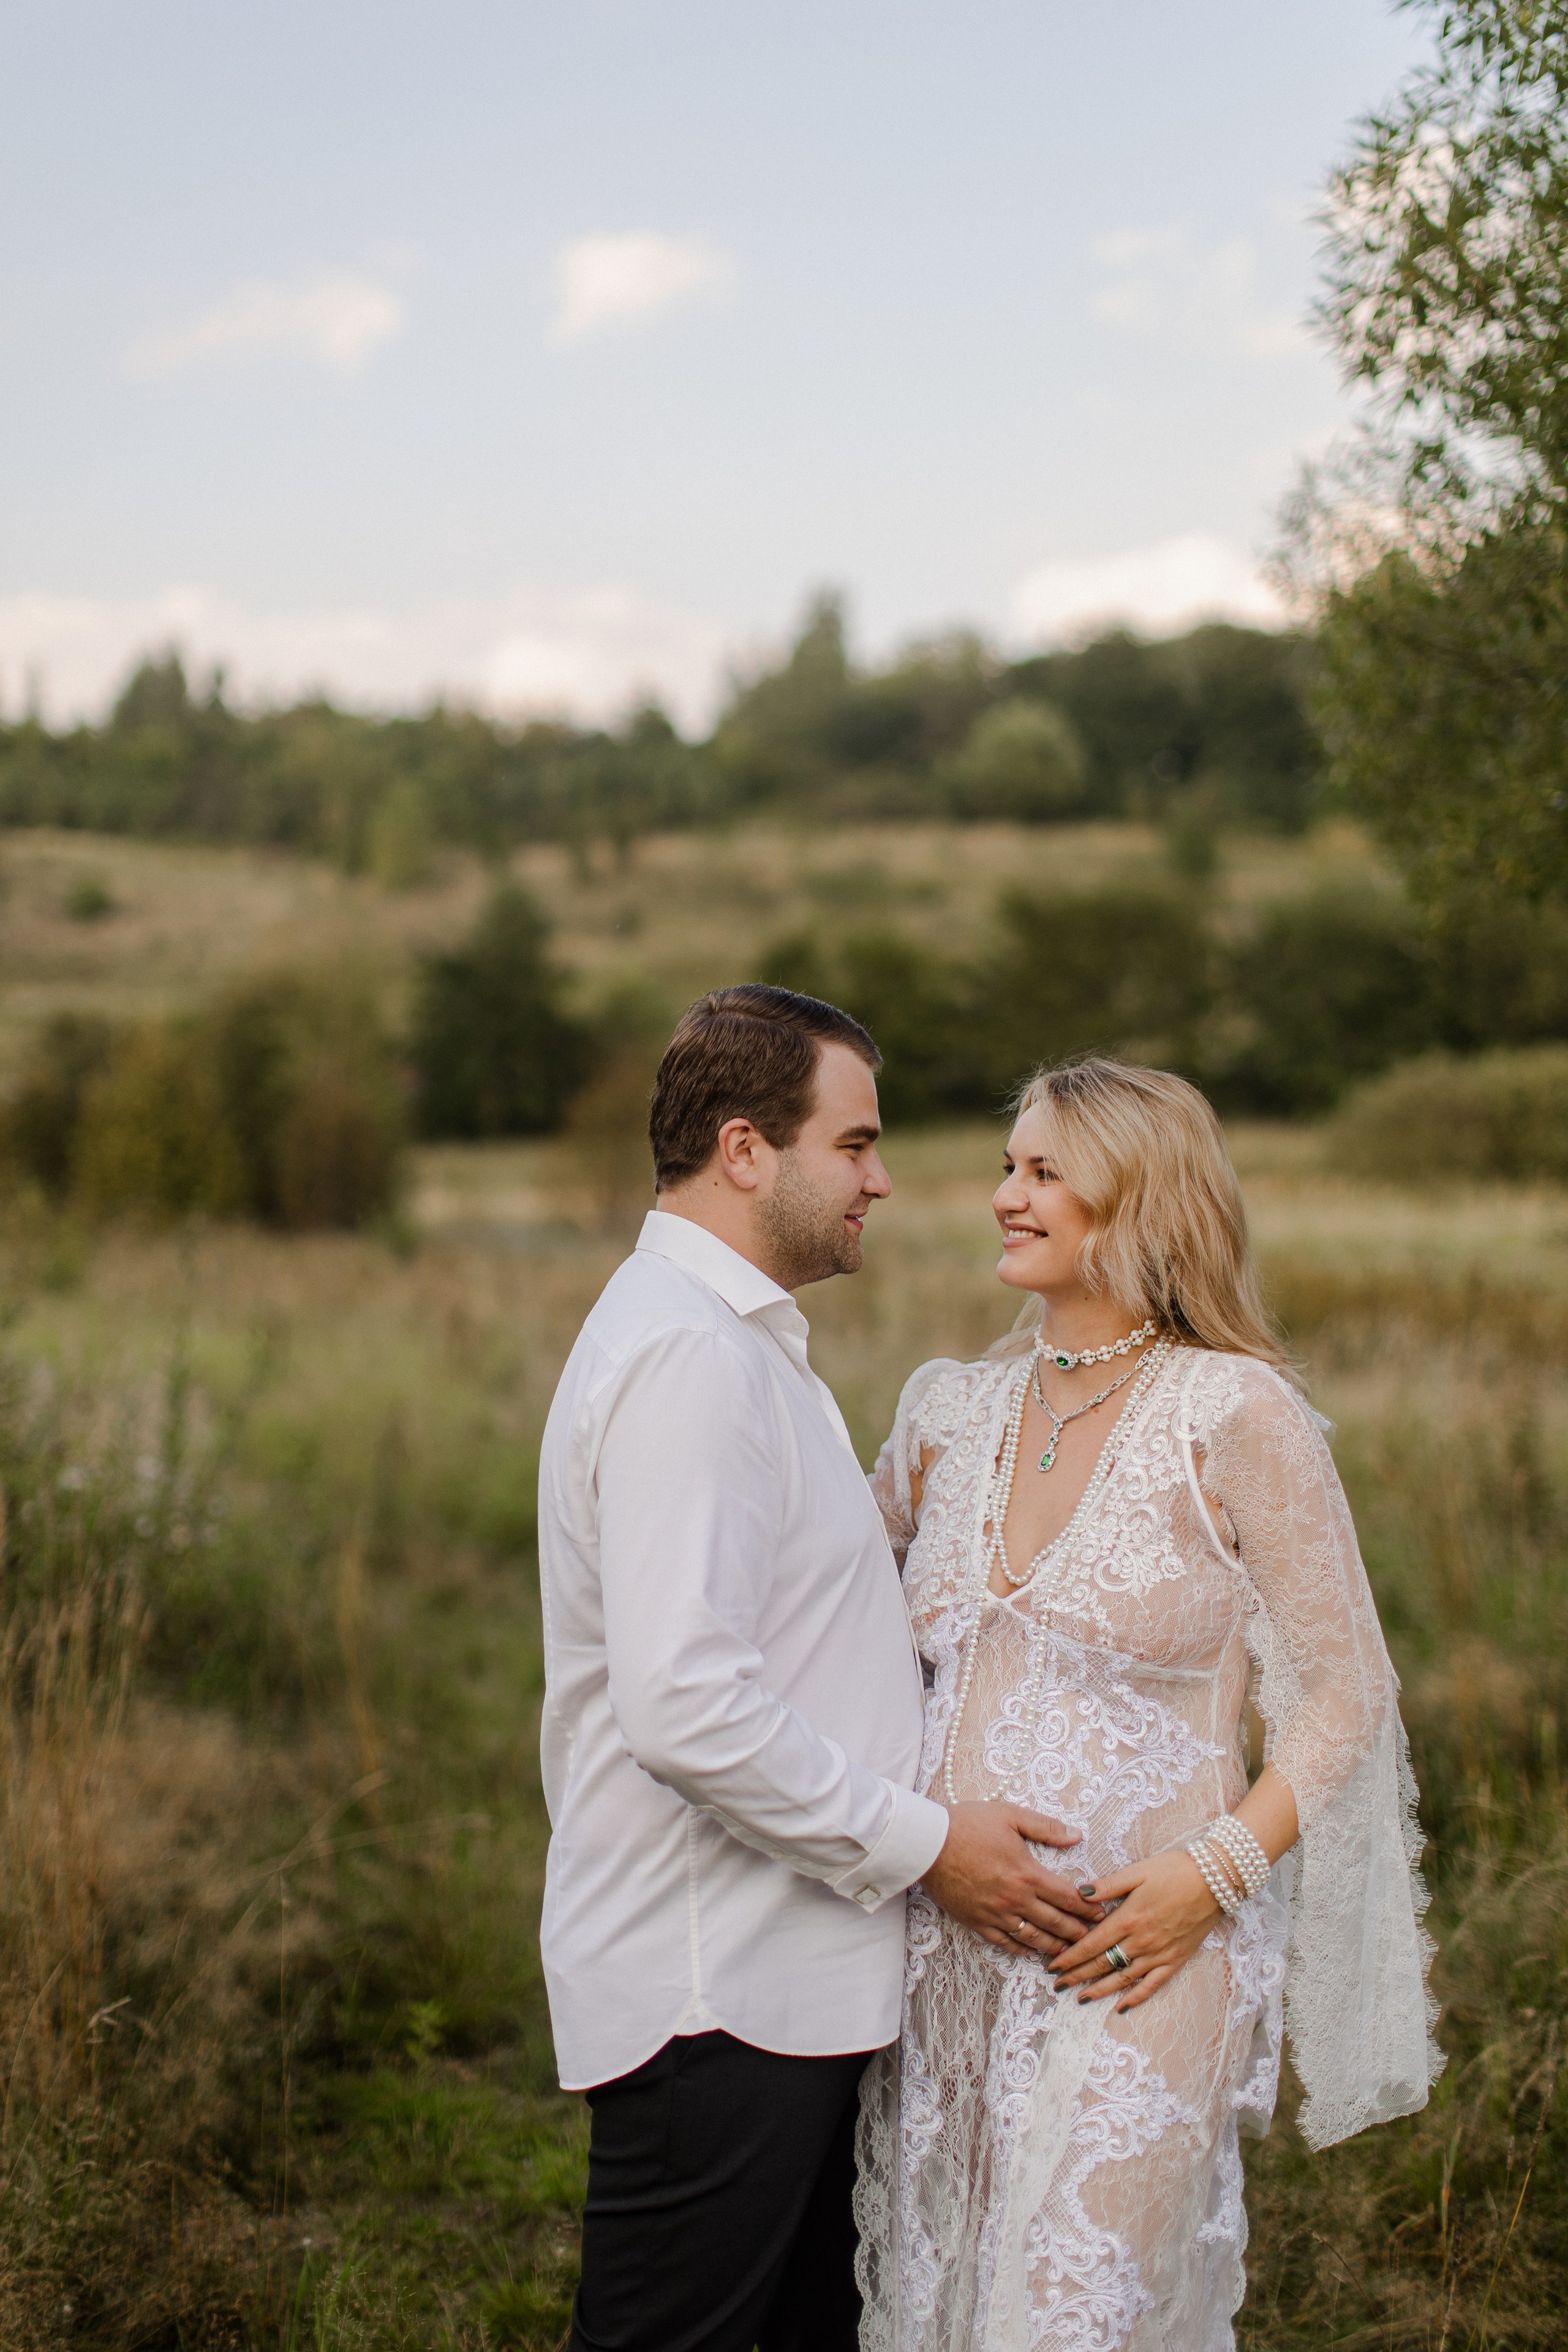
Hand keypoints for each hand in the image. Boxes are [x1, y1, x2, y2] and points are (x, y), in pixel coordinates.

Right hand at [922, 1802, 1105, 1955]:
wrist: (928, 1843)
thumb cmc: (968, 1824)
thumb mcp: (1010, 1816)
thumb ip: (1046, 1827)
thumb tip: (1076, 1835)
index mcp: (1027, 1873)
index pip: (1068, 1897)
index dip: (1088, 1908)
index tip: (1102, 1914)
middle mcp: (1016, 1899)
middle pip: (1056, 1922)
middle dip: (1079, 1932)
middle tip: (1095, 1939)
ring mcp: (996, 1914)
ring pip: (1034, 1938)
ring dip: (1056, 1946)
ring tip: (1071, 1952)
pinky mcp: (977, 1922)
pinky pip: (1006, 1943)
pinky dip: (1023, 1950)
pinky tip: (1032, 1952)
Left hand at [1047, 1849, 1221, 2009]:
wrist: (1215, 1881)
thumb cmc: (1174, 1870)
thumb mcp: (1137, 1871)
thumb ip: (1108, 1885)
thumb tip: (1079, 1894)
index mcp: (1128, 1918)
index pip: (1091, 1943)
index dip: (1070, 1956)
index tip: (1053, 1966)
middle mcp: (1141, 1941)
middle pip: (1102, 1963)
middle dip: (1078, 1975)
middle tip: (1058, 1985)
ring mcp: (1159, 1953)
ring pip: (1123, 1978)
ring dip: (1100, 1990)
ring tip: (1080, 1998)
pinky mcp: (1176, 1960)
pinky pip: (1153, 1985)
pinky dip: (1136, 1998)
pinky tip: (1122, 2007)